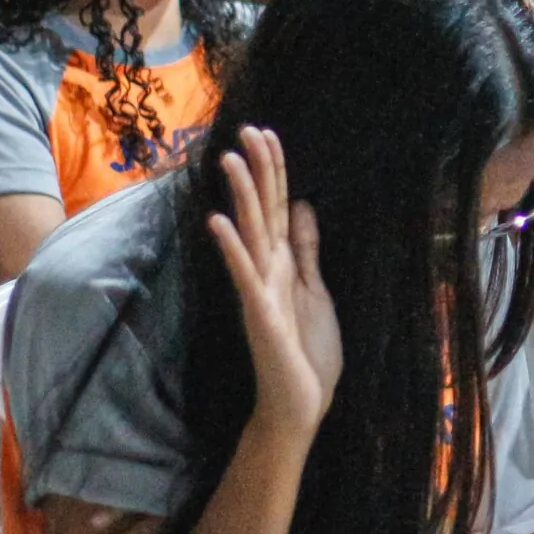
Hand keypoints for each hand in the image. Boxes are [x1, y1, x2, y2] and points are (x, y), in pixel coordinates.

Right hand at [206, 127, 339, 434]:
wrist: (299, 403)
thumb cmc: (307, 351)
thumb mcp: (315, 289)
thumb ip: (306, 250)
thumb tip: (304, 205)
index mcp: (283, 262)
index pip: (278, 206)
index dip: (274, 171)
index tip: (267, 133)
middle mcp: (266, 269)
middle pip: (262, 210)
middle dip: (256, 170)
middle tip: (247, 129)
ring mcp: (260, 289)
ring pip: (251, 233)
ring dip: (240, 196)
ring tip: (229, 159)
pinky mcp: (259, 312)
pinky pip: (244, 274)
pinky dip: (232, 247)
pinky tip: (218, 221)